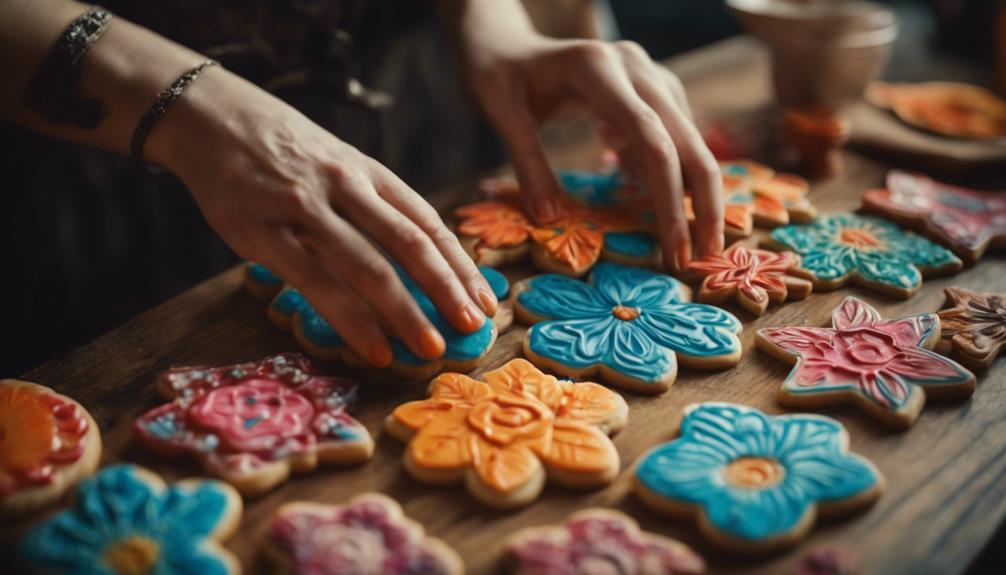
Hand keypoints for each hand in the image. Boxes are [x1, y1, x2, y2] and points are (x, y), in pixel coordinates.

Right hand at [150, 70, 496, 366]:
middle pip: (410, 244)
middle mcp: (346, 187)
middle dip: (447, 290)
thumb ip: (375, 205)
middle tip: (473, 328)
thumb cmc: (283, 149)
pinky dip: (351, 320)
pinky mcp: (265, 234)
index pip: (428, 224)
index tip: (485, 300)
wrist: (211, 117)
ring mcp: (305, 209)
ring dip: (406, 313)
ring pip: (369, 267)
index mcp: (370, 172)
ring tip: (431, 348)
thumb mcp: (339, 162)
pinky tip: (374, 348)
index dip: (461, 266)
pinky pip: (317, 284)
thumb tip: (420, 259)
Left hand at [457, 18, 723, 269]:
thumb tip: (549, 220)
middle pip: (687, 140)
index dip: (668, 197)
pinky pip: (672, 136)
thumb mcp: (500, 111)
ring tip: (682, 244)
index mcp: (598, 69)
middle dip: (703, 203)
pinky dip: (668, 174)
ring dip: (693, 193)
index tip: (674, 249)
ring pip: (689, 139)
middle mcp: (634, 66)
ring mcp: (647, 75)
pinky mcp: (650, 89)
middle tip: (705, 257)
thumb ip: (527, 162)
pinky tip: (643, 198)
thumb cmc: (498, 73)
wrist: (506, 43)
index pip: (650, 137)